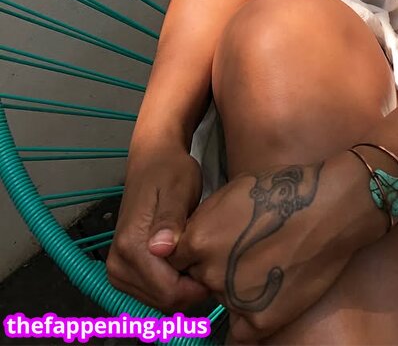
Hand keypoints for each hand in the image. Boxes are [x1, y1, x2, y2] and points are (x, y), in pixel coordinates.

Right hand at [107, 140, 209, 311]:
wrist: (153, 159)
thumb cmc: (171, 170)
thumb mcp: (179, 189)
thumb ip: (170, 219)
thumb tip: (160, 249)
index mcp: (130, 247)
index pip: (168, 292)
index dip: (197, 286)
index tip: (216, 264)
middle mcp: (117, 263)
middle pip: (163, 301)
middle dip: (191, 287)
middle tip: (210, 257)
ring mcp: (117, 269)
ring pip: (159, 301)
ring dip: (183, 286)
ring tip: (199, 255)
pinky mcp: (122, 270)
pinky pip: (153, 292)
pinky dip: (173, 283)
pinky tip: (187, 260)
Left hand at [167, 151, 381, 342]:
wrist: (329, 207)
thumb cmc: (285, 190)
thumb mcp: (233, 190)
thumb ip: (206, 220)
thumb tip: (191, 238)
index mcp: (197, 239)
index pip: (179, 259)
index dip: (197, 253)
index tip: (213, 249)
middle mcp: (209, 272)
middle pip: (201, 279)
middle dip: (217, 269)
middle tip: (246, 255)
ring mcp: (234, 299)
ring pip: (223, 302)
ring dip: (237, 291)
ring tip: (266, 268)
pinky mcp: (260, 319)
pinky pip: (242, 331)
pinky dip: (251, 319)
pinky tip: (266, 299)